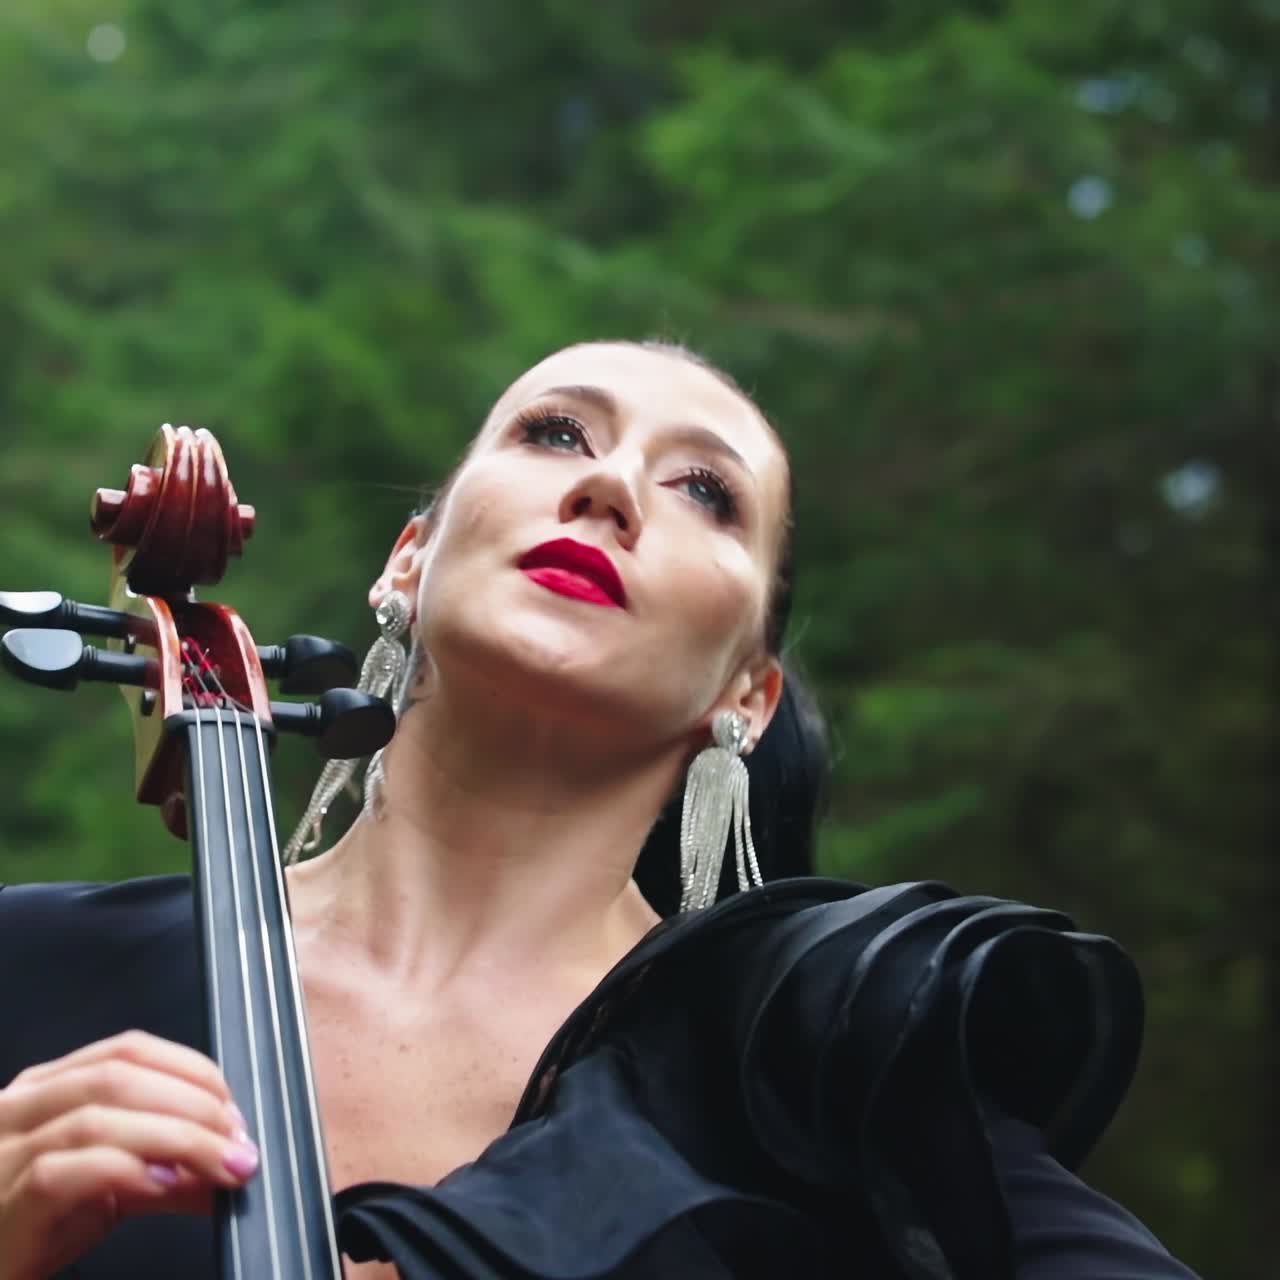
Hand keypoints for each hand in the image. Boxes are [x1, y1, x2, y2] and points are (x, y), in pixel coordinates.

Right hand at [0, 1029, 258, 1279]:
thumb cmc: (38, 1224)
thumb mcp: (113, 1184)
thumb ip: (173, 1166)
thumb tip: (236, 1158)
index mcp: (49, 1087)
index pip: (130, 1050)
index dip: (191, 1070)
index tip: (232, 1107)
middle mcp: (22, 1108)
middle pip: (120, 1077)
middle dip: (193, 1103)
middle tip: (236, 1141)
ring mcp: (5, 1153)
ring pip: (98, 1118)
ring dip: (176, 1137)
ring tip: (219, 1164)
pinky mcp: (7, 1203)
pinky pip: (64, 1171)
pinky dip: (124, 1170)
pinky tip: (162, 1184)